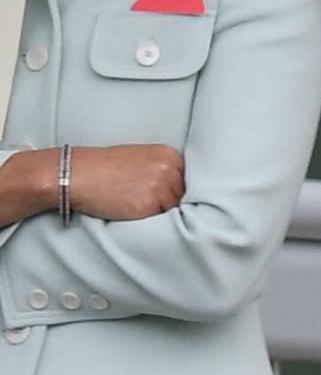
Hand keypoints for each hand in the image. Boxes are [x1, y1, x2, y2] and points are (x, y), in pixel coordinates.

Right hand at [70, 144, 184, 220]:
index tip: (162, 195)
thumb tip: (182, 192)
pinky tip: (132, 210)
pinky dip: (150, 220)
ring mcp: (161, 186)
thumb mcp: (141, 160)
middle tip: (143, 200)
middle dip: (169, 203)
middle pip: (183, 197)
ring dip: (160, 213)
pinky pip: (161, 220)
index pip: (189, 181)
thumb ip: (163, 171)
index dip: (176, 192)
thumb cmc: (105, 168)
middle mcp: (169, 168)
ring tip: (135, 204)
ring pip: (173, 210)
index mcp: (169, 155)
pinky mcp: (150, 204)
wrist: (76, 174)